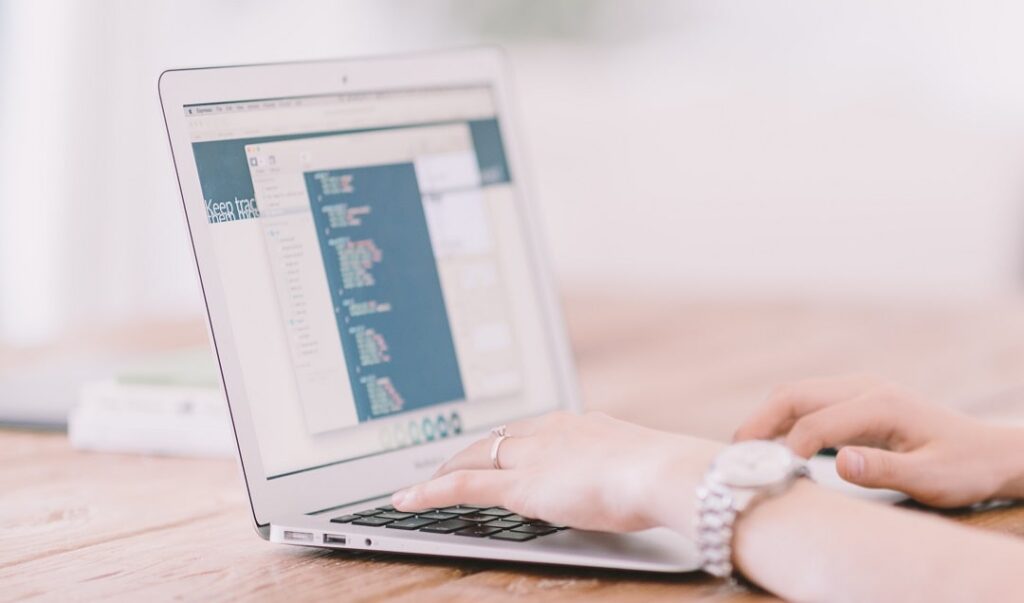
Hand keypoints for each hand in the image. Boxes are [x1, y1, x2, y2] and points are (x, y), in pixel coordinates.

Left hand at [392, 411, 722, 533]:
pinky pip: (463, 486)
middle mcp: (549, 431)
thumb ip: (619, 467)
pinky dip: (431, 492)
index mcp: (579, 424)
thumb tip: (623, 479)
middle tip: (448, 463)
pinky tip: (408, 500)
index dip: (506, 441)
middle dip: (469, 451)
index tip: (499, 448)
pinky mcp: (519, 485)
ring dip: (447, 469)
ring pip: (474, 457)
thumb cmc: (664, 474)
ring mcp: (532, 456)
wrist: (662, 472)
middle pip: (496, 438)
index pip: (529, 429)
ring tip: (425, 483)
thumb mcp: (638, 465)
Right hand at [734, 375, 1023, 506]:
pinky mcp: (855, 401)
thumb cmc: (962, 468)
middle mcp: (865, 388)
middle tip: (734, 453)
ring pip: (796, 394)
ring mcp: (858, 391)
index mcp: (881, 404)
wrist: (987, 452)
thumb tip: (838, 463)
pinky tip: (771, 444)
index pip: (815, 423)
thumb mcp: (931, 479)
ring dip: (766, 417)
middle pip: (795, 394)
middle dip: (759, 421)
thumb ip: (884, 471)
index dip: (786, 448)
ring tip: (744, 449)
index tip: (768, 476)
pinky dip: (781, 419)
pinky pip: (808, 403)